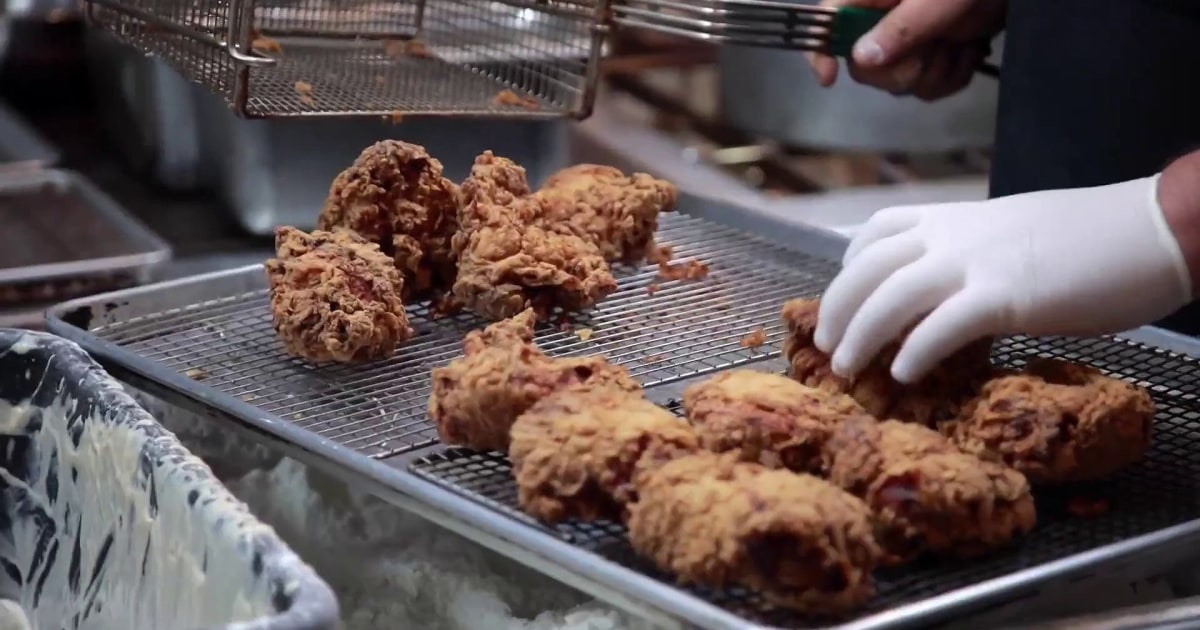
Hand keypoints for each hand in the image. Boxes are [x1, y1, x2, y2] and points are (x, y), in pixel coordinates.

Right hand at [807, 0, 1005, 100]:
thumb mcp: (939, 0)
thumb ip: (900, 27)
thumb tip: (860, 57)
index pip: (827, 21)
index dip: (819, 51)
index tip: (828, 77)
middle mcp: (886, 16)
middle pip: (864, 65)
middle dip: (904, 68)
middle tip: (935, 46)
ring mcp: (910, 37)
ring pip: (899, 82)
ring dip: (936, 72)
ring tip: (961, 43)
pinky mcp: (934, 53)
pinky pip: (926, 87)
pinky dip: (953, 76)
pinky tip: (970, 50)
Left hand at [813, 176, 1192, 383]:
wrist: (1150, 229)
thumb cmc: (1090, 237)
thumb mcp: (1011, 232)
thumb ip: (970, 253)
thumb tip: (949, 286)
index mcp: (954, 218)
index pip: (876, 231)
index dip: (848, 266)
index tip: (840, 297)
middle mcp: (954, 235)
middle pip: (868, 267)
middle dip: (838, 308)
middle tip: (826, 347)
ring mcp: (977, 262)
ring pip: (892, 295)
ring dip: (861, 335)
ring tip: (847, 369)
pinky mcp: (1007, 295)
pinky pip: (944, 325)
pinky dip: (915, 350)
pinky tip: (902, 374)